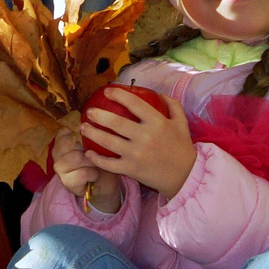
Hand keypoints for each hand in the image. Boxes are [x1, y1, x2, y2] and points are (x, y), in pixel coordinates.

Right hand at [50, 125, 123, 213]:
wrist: (105, 183)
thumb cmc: (101, 159)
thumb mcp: (96, 143)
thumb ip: (90, 133)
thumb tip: (95, 119)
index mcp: (62, 140)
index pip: (66, 130)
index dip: (81, 133)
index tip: (90, 139)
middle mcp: (57, 152)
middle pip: (71, 142)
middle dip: (89, 148)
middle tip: (97, 154)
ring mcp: (59, 168)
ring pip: (77, 157)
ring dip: (92, 162)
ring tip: (97, 165)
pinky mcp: (66, 182)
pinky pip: (83, 173)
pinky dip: (93, 174)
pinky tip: (94, 176)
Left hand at [80, 89, 195, 197]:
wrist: (185, 177)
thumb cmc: (182, 148)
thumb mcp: (182, 123)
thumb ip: (173, 105)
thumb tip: (160, 93)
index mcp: (157, 122)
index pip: (134, 103)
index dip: (118, 95)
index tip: (107, 91)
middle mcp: (145, 137)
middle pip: (116, 122)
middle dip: (98, 115)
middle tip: (89, 111)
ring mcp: (136, 154)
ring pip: (108, 142)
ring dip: (92, 133)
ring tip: (83, 127)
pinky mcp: (131, 169)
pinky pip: (109, 164)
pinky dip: (97, 159)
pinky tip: (88, 153)